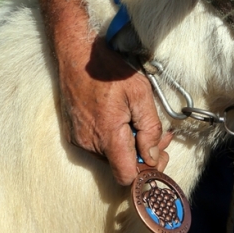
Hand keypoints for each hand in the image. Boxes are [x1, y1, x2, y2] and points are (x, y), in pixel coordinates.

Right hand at [56, 34, 171, 185]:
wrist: (77, 56)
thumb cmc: (109, 71)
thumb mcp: (140, 93)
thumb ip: (150, 128)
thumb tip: (152, 156)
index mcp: (107, 135)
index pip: (126, 177)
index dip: (146, 172)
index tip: (157, 156)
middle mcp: (89, 143)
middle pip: (121, 166)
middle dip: (142, 155)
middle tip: (160, 137)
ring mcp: (79, 140)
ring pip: (110, 157)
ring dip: (128, 146)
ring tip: (139, 123)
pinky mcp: (73, 134)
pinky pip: (98, 147)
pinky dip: (112, 139)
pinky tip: (121, 121)